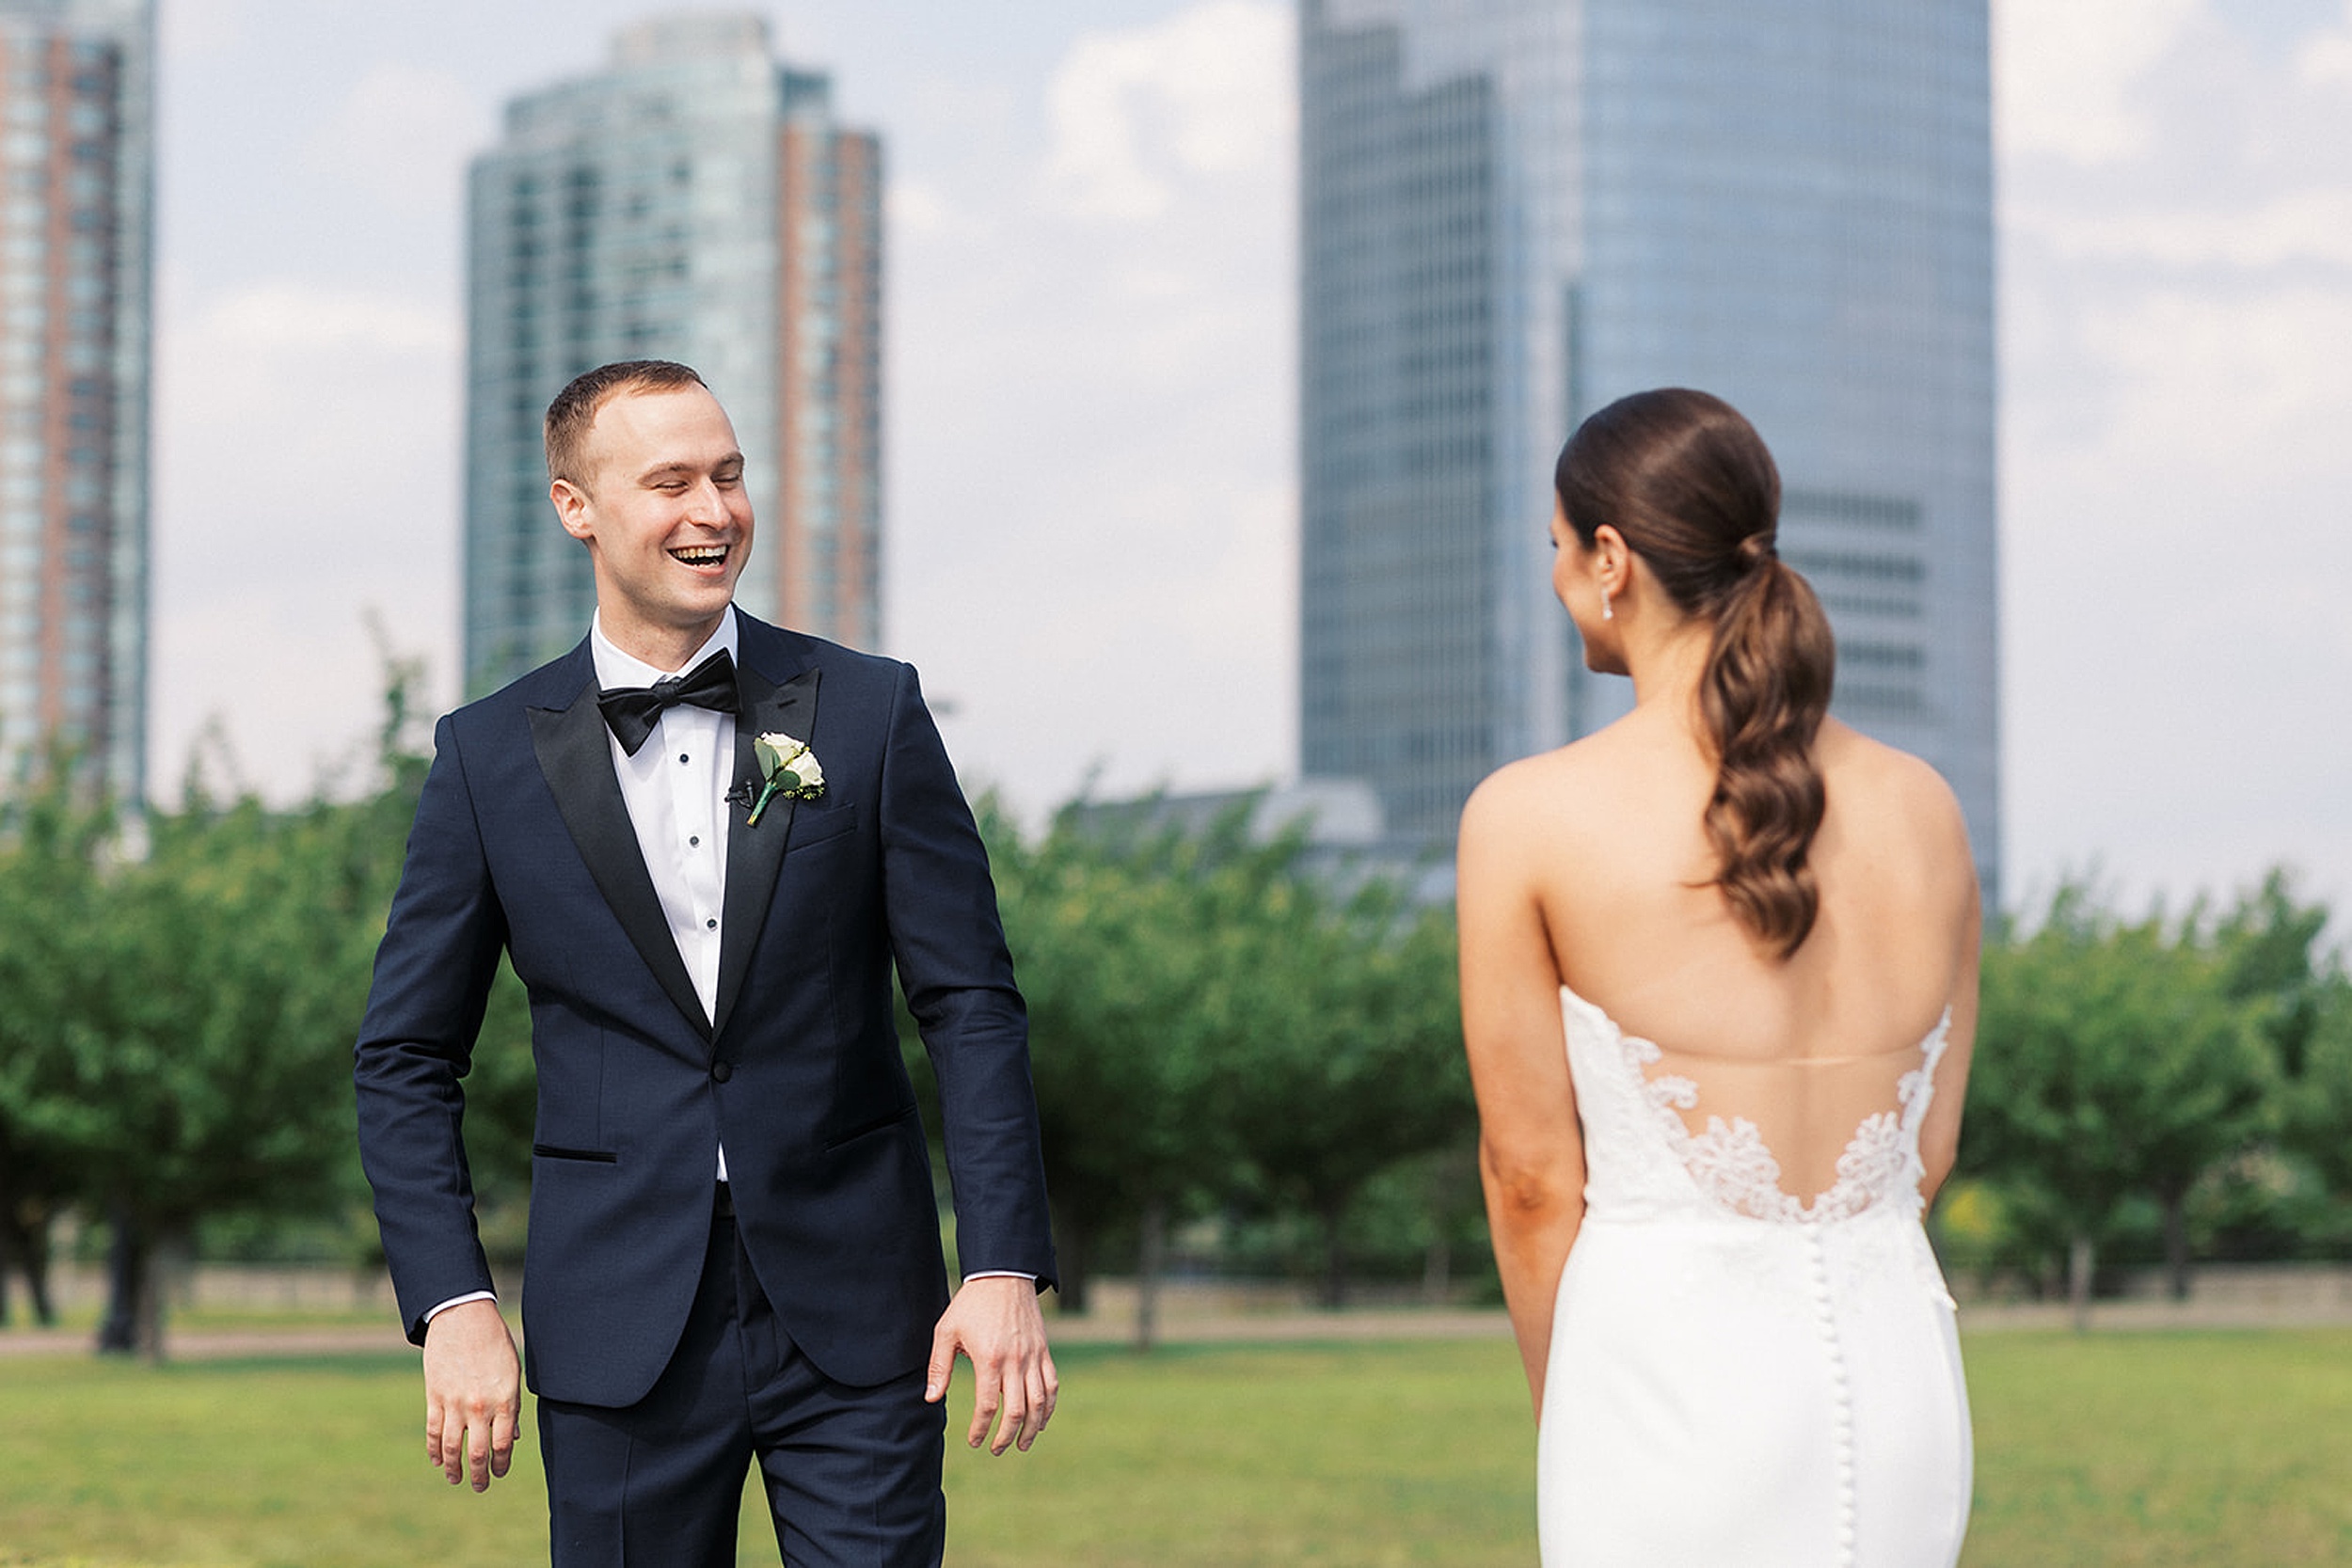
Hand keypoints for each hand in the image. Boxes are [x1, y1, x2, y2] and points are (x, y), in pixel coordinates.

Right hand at [421, 1298, 521, 1490]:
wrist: (464, 1317)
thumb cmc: (495, 1341)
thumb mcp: (513, 1372)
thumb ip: (512, 1406)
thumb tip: (513, 1437)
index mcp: (505, 1400)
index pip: (503, 1445)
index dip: (501, 1464)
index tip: (499, 1473)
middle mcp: (480, 1406)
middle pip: (479, 1452)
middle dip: (480, 1475)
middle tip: (480, 1487)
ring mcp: (455, 1403)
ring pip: (452, 1447)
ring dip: (453, 1468)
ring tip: (456, 1479)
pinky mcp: (434, 1397)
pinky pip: (433, 1431)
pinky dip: (434, 1449)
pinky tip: (436, 1460)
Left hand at [925, 1275, 1057, 1454]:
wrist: (1003, 1274)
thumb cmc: (971, 1304)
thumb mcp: (946, 1331)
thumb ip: (939, 1367)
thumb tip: (932, 1399)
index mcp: (989, 1359)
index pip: (988, 1406)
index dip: (981, 1429)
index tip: (974, 1441)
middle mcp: (1016, 1361)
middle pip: (1018, 1411)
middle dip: (1007, 1436)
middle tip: (996, 1449)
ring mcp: (1033, 1356)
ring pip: (1040, 1402)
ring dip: (1033, 1428)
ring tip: (1023, 1444)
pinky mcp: (1044, 1351)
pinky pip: (1052, 1384)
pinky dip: (1049, 1406)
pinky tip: (1042, 1420)